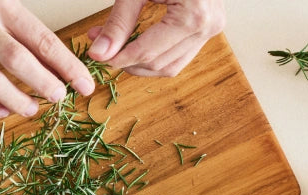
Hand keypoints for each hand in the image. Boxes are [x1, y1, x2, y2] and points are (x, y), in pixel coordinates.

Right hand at [0, 0, 95, 117]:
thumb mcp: (6, 8)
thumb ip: (32, 37)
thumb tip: (64, 72)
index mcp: (1, 5)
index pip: (42, 40)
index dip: (68, 66)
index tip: (86, 86)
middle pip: (16, 60)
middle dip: (43, 84)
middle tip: (58, 97)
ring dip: (16, 101)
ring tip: (32, 108)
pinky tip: (1, 110)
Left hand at [86, 0, 224, 76]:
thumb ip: (119, 21)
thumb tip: (100, 52)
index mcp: (193, 15)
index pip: (149, 52)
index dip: (120, 58)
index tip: (97, 56)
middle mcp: (207, 27)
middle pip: (159, 64)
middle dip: (128, 61)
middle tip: (103, 50)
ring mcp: (210, 29)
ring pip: (170, 66)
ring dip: (142, 64)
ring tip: (118, 48)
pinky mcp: (207, 28)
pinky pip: (179, 55)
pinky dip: (156, 55)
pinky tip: (136, 45)